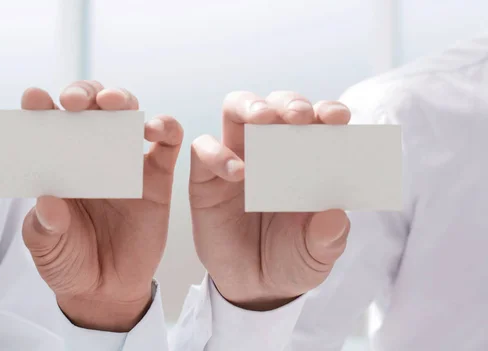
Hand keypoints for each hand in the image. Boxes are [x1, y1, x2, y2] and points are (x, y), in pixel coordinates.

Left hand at [20, 81, 182, 330]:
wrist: (106, 291)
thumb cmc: (68, 262)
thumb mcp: (46, 248)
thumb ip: (44, 226)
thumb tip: (48, 200)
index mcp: (58, 164)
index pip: (47, 126)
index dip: (40, 108)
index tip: (34, 99)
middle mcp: (91, 155)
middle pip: (91, 108)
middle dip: (83, 93)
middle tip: (75, 102)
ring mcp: (126, 163)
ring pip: (128, 115)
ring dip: (121, 100)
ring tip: (112, 102)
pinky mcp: (157, 178)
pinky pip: (167, 144)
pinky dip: (165, 127)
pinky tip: (154, 128)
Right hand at [190, 91, 350, 310]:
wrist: (255, 287)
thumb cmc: (292, 259)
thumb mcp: (317, 254)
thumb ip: (328, 237)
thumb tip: (335, 214)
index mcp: (307, 160)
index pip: (317, 122)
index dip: (327, 111)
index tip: (338, 118)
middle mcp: (272, 151)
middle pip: (275, 104)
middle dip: (289, 102)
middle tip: (299, 116)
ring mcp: (237, 159)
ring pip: (235, 110)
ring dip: (250, 106)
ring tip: (263, 119)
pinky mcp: (206, 177)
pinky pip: (203, 148)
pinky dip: (217, 152)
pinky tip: (238, 173)